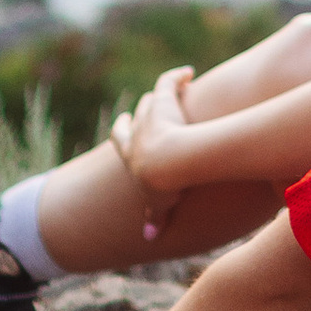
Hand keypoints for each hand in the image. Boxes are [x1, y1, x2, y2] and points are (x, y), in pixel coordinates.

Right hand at [110, 67, 197, 236]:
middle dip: (136, 112)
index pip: (120, 138)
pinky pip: (169, 82)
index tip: (122, 123)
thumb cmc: (166, 186)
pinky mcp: (165, 101)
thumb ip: (156, 217)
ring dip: (160, 95)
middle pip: (134, 116)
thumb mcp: (160, 204)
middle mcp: (137, 132)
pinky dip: (178, 76)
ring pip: (152, 100)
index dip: (121, 130)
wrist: (171, 164)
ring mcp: (151, 115)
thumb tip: (149, 236)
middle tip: (141, 107)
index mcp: (131, 153)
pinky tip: (190, 74)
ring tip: (172, 91)